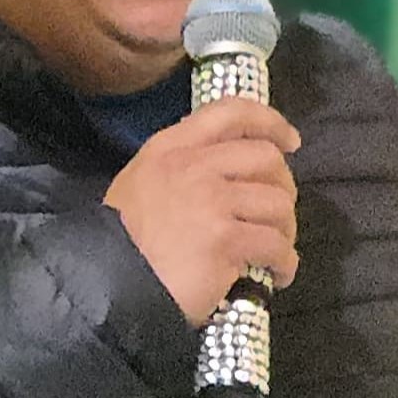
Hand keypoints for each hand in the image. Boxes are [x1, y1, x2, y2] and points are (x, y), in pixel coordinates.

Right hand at [104, 98, 300, 326]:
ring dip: (286, 229)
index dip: (269, 122)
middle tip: (279, 212)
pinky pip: (276, 246)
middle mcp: (193, 166)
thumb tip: (226, 175)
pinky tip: (277, 275)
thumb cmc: (120, 241)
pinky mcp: (226, 240)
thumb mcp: (139, 183)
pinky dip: (285, 262)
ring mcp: (212, 202)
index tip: (290, 141)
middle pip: (266, 158)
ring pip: (278, 203)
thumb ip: (178, 169)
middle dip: (284, 186)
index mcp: (170, 148)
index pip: (231, 113)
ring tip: (276, 249)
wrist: (107, 284)